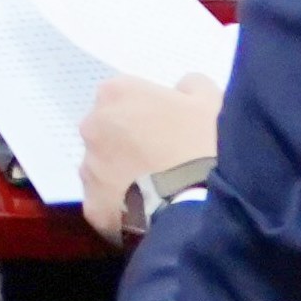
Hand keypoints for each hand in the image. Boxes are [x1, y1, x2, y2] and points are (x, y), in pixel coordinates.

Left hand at [79, 72, 226, 243]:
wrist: (206, 204)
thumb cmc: (206, 144)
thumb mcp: (212, 102)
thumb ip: (191, 86)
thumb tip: (182, 89)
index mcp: (116, 93)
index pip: (124, 98)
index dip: (149, 115)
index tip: (170, 131)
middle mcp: (92, 126)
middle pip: (107, 132)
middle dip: (130, 143)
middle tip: (165, 161)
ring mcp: (89, 168)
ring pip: (104, 169)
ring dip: (124, 176)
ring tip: (159, 192)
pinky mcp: (93, 206)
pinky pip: (105, 205)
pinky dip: (123, 209)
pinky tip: (150, 213)